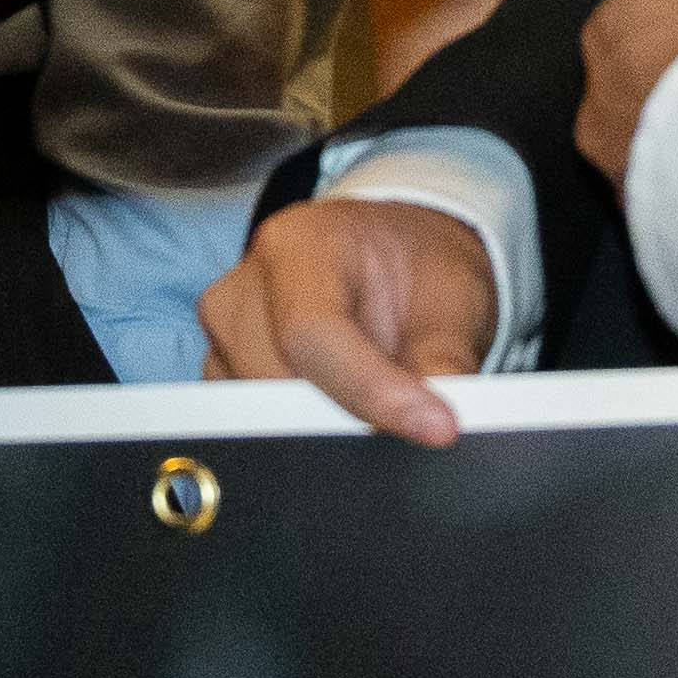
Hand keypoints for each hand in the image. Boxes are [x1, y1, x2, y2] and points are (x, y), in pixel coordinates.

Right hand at [198, 196, 498, 446]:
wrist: (392, 260)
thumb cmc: (417, 272)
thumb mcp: (455, 300)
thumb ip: (445, 360)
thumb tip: (438, 423)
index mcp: (301, 245)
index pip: (314, 332)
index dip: (372, 390)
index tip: (435, 427)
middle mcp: (246, 287)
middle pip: (280, 386)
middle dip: (350, 418)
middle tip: (415, 416)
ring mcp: (226, 334)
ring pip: (264, 418)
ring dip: (327, 426)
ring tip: (376, 395)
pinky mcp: (223, 375)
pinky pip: (255, 428)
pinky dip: (306, 432)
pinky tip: (341, 404)